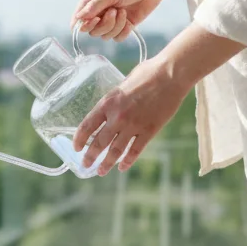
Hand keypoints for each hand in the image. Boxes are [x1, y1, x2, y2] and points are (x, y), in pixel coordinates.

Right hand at [72, 0, 165, 41]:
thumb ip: (94, 6)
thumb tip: (78, 18)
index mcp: (91, 1)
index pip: (78, 19)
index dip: (84, 24)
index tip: (95, 19)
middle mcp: (98, 13)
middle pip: (92, 31)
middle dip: (104, 24)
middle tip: (114, 11)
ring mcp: (110, 21)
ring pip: (104, 36)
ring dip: (115, 26)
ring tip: (123, 11)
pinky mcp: (122, 27)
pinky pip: (117, 38)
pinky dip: (123, 31)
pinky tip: (129, 21)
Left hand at [72, 56, 187, 173]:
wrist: (170, 75)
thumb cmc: (147, 74)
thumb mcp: (122, 85)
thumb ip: (115, 101)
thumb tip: (109, 111)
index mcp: (108, 103)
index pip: (87, 126)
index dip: (79, 139)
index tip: (76, 147)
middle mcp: (117, 117)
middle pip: (99, 142)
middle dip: (90, 156)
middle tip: (85, 165)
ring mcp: (133, 125)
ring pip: (115, 151)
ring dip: (107, 163)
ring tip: (101, 171)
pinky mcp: (149, 131)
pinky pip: (135, 150)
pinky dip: (128, 161)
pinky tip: (122, 168)